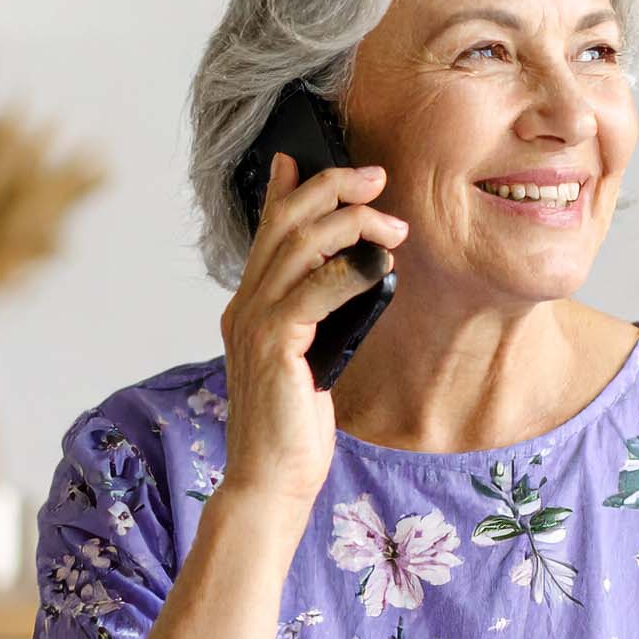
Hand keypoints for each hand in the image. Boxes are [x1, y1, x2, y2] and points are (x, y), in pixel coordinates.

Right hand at [216, 153, 408, 516]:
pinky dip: (349, 272)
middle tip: (376, 178)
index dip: (287, 189)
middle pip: (285, 224)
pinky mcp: (274, 348)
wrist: (271, 480)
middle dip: (332, 189)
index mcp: (249, 307)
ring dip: (352, 226)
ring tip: (393, 227)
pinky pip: (313, 293)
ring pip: (300, 248)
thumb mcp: (310, 359)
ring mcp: (254, 325)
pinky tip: (379, 267)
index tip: (307, 158)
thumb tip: (358, 279)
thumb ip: (319, 318)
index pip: (267, 231)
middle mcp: (245, 307)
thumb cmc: (293, 427)